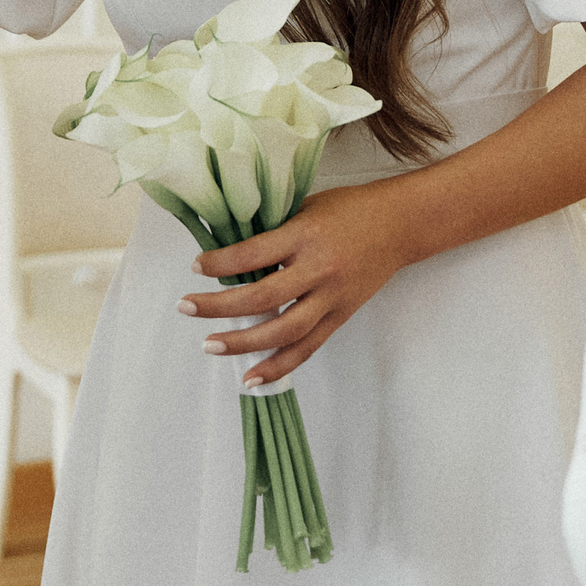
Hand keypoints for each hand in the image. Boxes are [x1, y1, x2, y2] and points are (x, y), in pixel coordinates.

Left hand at [179, 182, 418, 388]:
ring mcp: (331, 298)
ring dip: (243, 343)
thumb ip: (273, 231)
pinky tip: (252, 378)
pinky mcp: (341, 317)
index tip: (195, 268)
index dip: (220, 264)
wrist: (399, 224)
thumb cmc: (348, 209)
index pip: (253, 254)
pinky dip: (279, 366)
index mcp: (305, 235)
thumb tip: (229, 251)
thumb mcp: (306, 208)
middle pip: (262, 298)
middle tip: (185, 308)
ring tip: (210, 345)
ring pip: (283, 331)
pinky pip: (307, 348)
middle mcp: (318, 270)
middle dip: (219, 306)